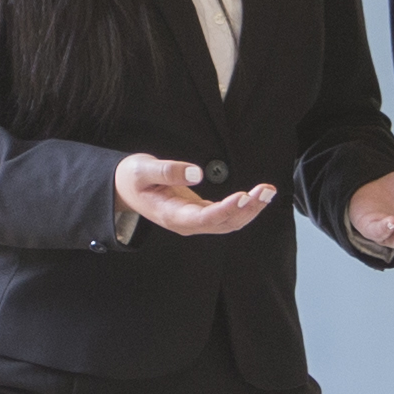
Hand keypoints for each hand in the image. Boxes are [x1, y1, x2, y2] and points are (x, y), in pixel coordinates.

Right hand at [116, 154, 276, 237]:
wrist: (124, 188)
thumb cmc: (132, 178)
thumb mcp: (143, 170)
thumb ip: (168, 171)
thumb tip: (196, 173)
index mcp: (171, 215)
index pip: (204, 218)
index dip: (226, 209)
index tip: (244, 196)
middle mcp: (186, 223)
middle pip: (223, 224)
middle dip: (248, 209)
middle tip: (266, 190)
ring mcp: (193, 221)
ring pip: (228, 223)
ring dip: (250, 209)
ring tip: (268, 191)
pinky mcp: (199, 213)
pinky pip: (226, 216)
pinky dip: (243, 207)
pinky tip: (257, 195)